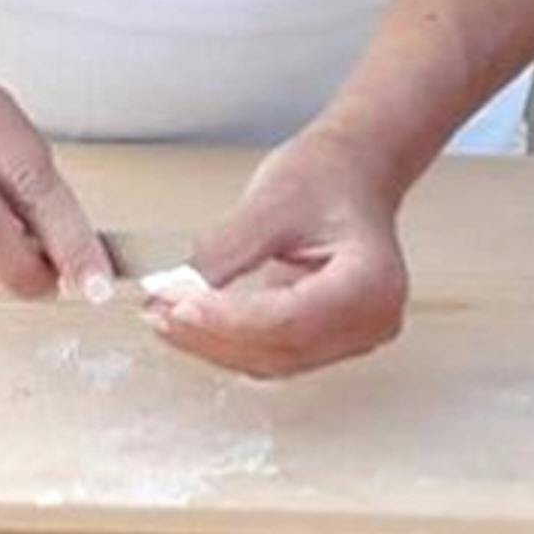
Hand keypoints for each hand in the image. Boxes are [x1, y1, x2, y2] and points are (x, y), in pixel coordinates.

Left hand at [149, 129, 415, 378]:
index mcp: (373, 283)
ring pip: (271, 360)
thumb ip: (223, 254)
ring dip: (213, 344)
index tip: (179, 305)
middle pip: (280, 348)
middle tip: (161, 309)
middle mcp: (372, 321)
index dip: (228, 319)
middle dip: (213, 334)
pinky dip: (228, 342)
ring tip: (164, 316)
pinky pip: (271, 354)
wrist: (351, 173)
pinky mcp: (325, 341)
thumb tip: (174, 291)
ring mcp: (352, 338)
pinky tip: (191, 323)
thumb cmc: (329, 177)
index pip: (291, 319)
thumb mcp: (270, 204)